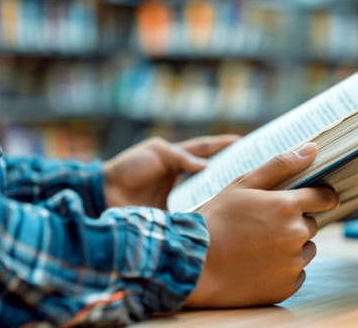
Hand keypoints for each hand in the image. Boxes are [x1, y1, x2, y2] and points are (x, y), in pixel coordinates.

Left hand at [103, 135, 238, 208]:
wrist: (105, 193)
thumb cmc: (129, 168)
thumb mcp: (155, 152)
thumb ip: (180, 157)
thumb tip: (205, 167)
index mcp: (176, 159)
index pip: (205, 149)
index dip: (222, 145)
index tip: (243, 142)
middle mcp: (181, 178)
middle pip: (210, 173)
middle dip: (229, 170)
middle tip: (251, 169)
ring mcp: (179, 196)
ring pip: (206, 194)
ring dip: (222, 194)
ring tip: (244, 194)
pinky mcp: (174, 214)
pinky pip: (194, 214)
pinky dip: (206, 215)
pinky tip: (222, 216)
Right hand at [185, 143, 338, 307]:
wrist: (195, 265)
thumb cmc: (217, 220)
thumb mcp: (243, 185)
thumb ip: (280, 166)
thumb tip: (311, 149)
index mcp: (288, 206)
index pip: (324, 198)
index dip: (322, 197)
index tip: (318, 199)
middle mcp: (296, 234)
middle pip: (310, 224)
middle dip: (294, 222)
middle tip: (263, 225)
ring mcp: (293, 263)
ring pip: (305, 249)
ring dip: (290, 246)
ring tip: (258, 246)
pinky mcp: (287, 287)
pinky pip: (296, 273)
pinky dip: (283, 269)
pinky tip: (258, 264)